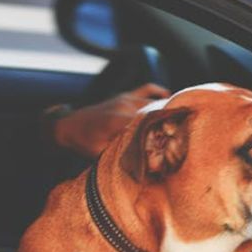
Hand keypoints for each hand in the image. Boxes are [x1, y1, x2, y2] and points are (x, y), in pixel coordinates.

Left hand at [49, 83, 170, 158]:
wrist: (67, 125)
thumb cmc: (83, 142)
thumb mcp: (100, 154)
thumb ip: (121, 154)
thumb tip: (144, 162)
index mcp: (118, 121)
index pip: (147, 124)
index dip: (163, 132)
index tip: (176, 140)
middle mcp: (124, 106)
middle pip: (154, 112)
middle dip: (169, 121)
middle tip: (183, 131)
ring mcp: (125, 98)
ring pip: (153, 102)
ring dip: (166, 109)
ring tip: (180, 119)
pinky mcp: (124, 95)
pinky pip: (146, 89)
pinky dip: (159, 92)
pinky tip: (169, 97)